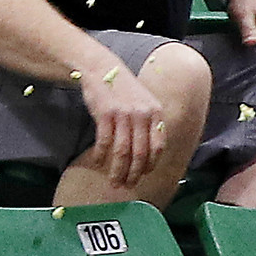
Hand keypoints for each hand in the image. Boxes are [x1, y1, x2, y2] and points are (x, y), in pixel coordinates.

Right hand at [79, 61, 167, 189]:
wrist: (103, 69)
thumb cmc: (124, 91)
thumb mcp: (145, 103)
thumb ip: (150, 123)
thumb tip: (150, 152)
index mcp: (156, 113)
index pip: (158, 146)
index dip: (151, 164)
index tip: (143, 175)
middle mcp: (143, 114)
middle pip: (141, 153)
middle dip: (134, 173)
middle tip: (127, 186)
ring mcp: (124, 114)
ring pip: (123, 151)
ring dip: (118, 170)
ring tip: (113, 181)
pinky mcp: (106, 114)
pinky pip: (104, 141)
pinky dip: (101, 155)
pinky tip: (97, 162)